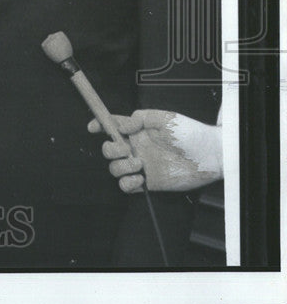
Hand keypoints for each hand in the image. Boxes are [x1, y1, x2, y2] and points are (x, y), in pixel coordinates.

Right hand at [88, 109, 222, 192]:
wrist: (210, 156)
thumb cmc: (191, 133)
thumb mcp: (165, 118)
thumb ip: (140, 117)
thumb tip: (123, 126)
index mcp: (138, 131)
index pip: (113, 126)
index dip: (100, 125)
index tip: (93, 127)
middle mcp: (137, 148)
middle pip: (108, 149)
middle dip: (110, 149)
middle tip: (127, 150)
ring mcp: (141, 165)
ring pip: (114, 168)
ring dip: (121, 167)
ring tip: (140, 164)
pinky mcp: (149, 182)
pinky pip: (126, 186)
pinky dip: (127, 183)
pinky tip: (140, 178)